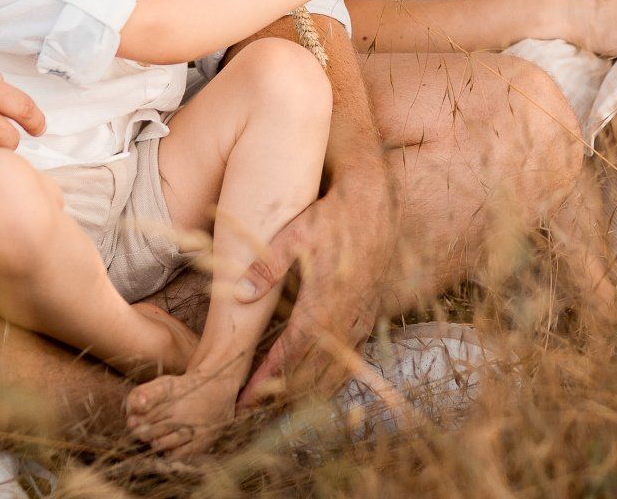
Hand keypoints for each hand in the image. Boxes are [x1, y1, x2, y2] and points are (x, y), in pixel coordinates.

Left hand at [236, 169, 395, 404]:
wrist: (377, 206)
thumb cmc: (332, 218)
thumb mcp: (294, 234)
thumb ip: (266, 267)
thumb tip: (239, 296)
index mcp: (322, 305)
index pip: (290, 357)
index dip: (266, 382)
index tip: (244, 400)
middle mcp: (344, 320)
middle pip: (311, 374)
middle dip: (280, 395)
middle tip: (250, 410)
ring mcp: (360, 321)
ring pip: (334, 373)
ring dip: (305, 393)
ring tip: (275, 406)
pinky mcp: (369, 318)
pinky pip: (351, 361)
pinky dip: (330, 380)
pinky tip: (315, 387)